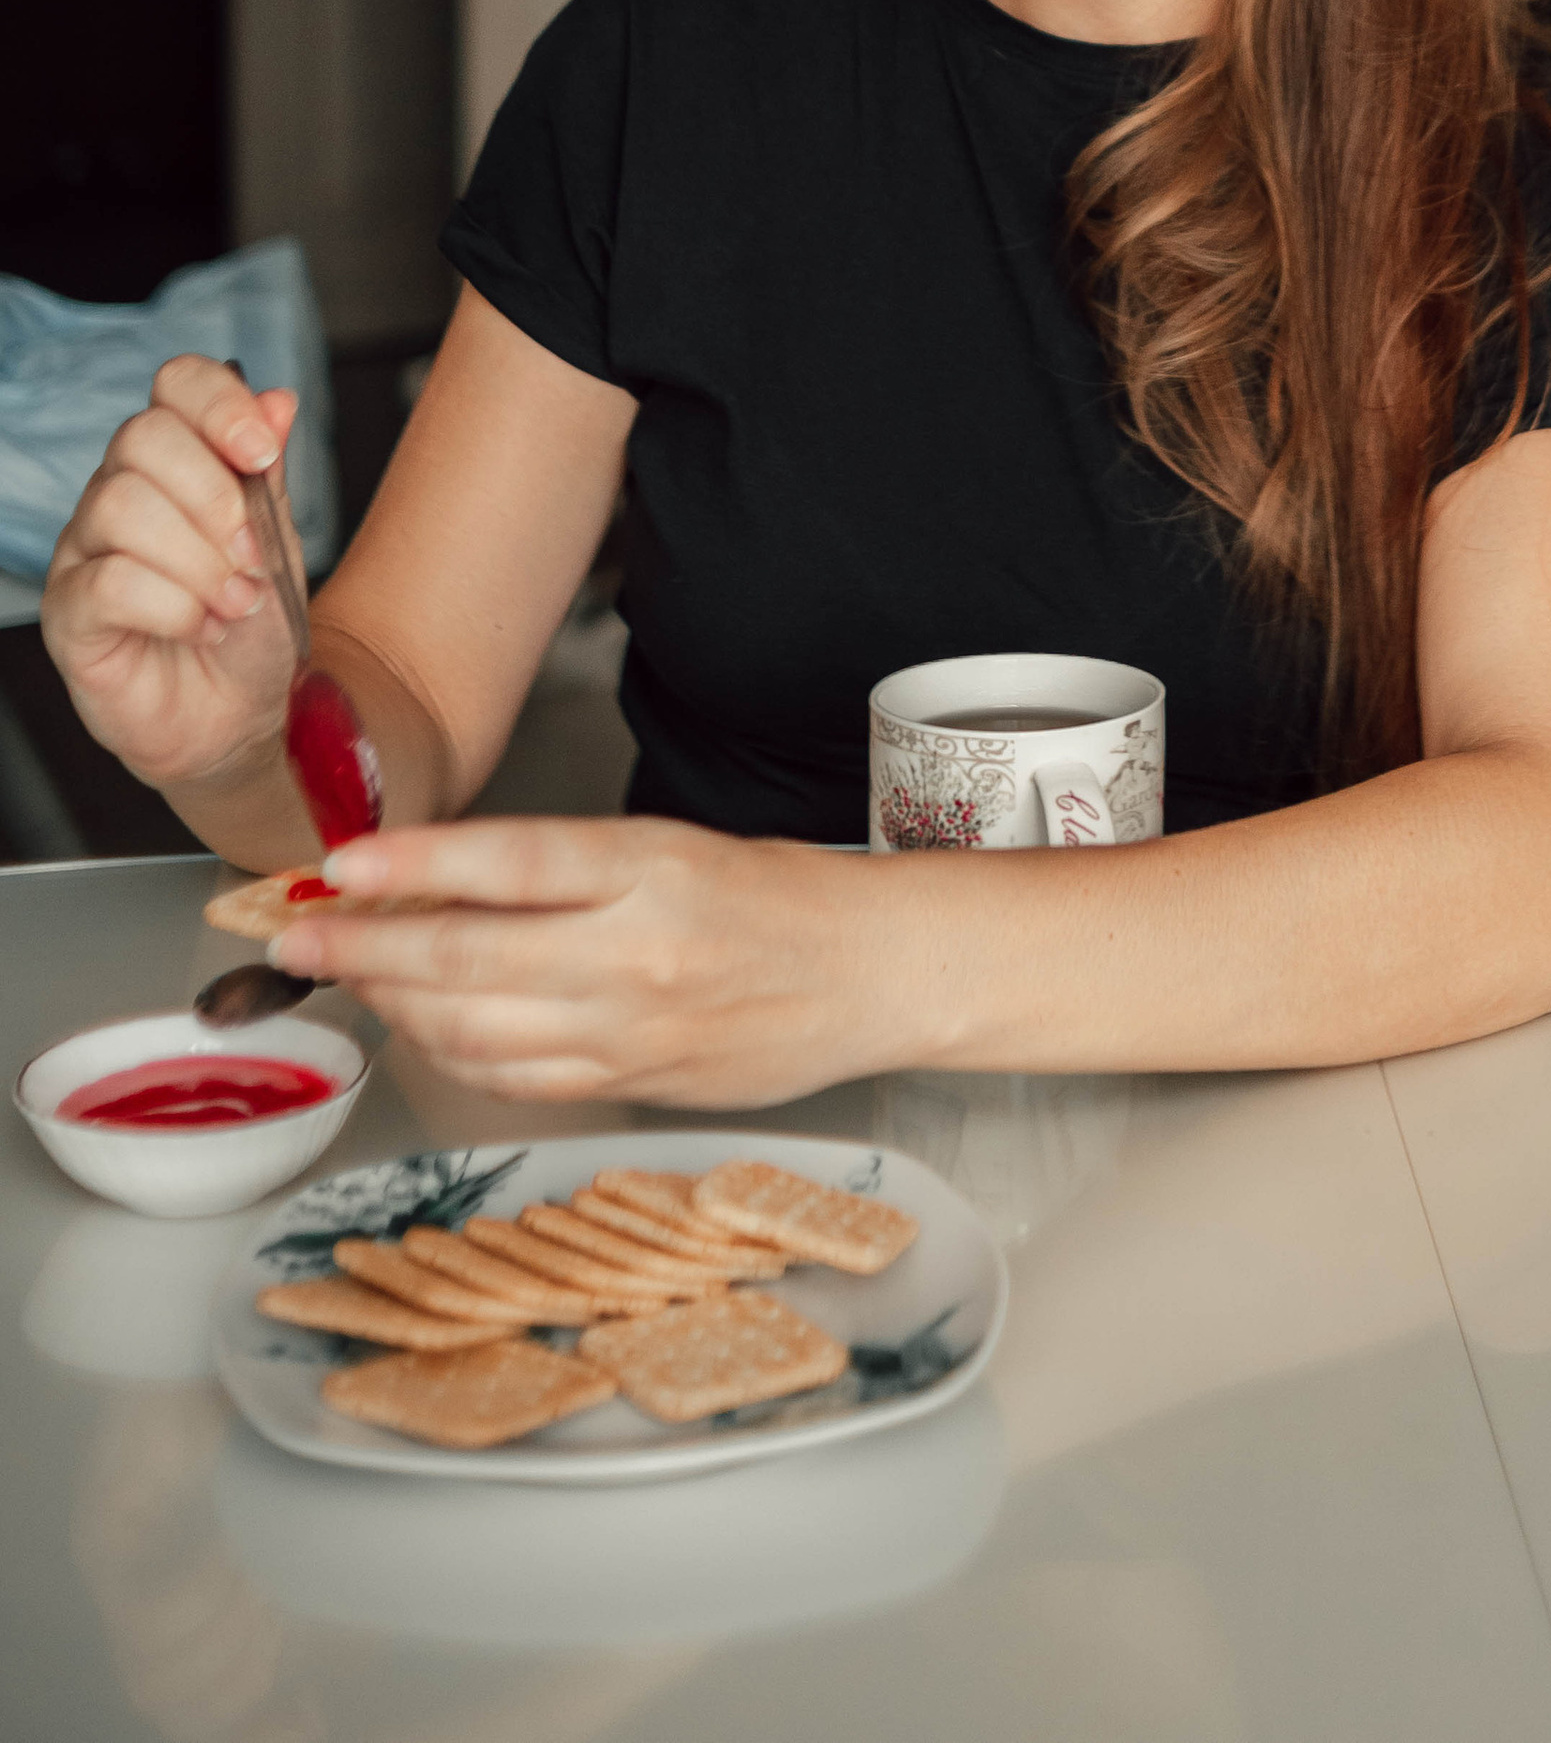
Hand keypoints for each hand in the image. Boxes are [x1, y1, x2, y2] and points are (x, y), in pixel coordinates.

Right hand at [41, 360, 305, 792]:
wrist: (242, 713)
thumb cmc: (251, 622)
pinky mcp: (68, 613)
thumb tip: (277, 398)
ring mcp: (84, 550)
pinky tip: (200, 627)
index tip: (262, 454)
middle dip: (213, 497)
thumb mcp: (276, 538)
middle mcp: (117, 491)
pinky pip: (109, 582)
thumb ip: (267, 470)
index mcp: (173, 460)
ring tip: (234, 603)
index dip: (219, 405)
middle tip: (252, 557)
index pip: (175, 385)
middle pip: (142, 438)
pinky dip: (173, 606)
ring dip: (198, 561)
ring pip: (121, 507)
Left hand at [273, 815, 868, 1108]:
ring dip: (395, 1002)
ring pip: (474, 1026)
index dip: (412, 866)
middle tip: (300, 935)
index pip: (509, 863)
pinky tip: (422, 1025)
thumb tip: (442, 878)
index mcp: (652, 869)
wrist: (870, 974)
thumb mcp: (675, 847)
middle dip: (366, 946)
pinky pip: (512, 1076)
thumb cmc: (777, 897)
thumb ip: (566, 869)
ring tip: (353, 974)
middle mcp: (636, 953)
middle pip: (468, 954)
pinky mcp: (630, 1084)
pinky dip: (450, 1051)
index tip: (340, 865)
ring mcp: (631, 1031)